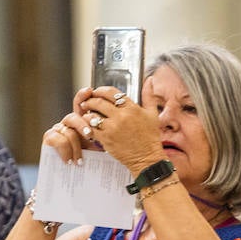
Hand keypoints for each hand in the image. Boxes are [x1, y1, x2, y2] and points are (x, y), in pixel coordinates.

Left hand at [44, 86, 161, 172]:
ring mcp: (112, 128)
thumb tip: (150, 80)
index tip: (97, 92)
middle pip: (98, 101)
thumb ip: (149, 96)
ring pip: (92, 115)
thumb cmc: (150, 137)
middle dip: (90, 100)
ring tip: (88, 114)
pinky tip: (90, 126)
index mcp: (132, 108)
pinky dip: (87, 126)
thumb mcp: (153, 114)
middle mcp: (121, 116)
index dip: (100, 90)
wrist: (147, 158)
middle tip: (88, 102)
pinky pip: (90, 128)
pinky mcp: (106, 139)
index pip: (110, 92)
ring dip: (87, 113)